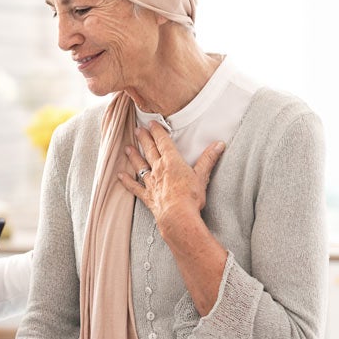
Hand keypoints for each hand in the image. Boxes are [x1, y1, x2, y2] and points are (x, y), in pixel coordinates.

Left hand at [118, 121, 224, 242]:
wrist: (177, 215)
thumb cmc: (190, 196)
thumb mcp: (202, 176)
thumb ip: (208, 159)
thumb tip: (219, 144)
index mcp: (172, 162)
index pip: (163, 142)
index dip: (157, 131)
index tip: (151, 123)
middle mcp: (158, 169)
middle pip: (149, 150)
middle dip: (144, 139)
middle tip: (137, 129)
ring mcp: (151, 182)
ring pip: (140, 165)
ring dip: (133, 156)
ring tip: (127, 148)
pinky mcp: (147, 196)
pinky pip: (134, 186)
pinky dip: (127, 181)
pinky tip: (120, 175)